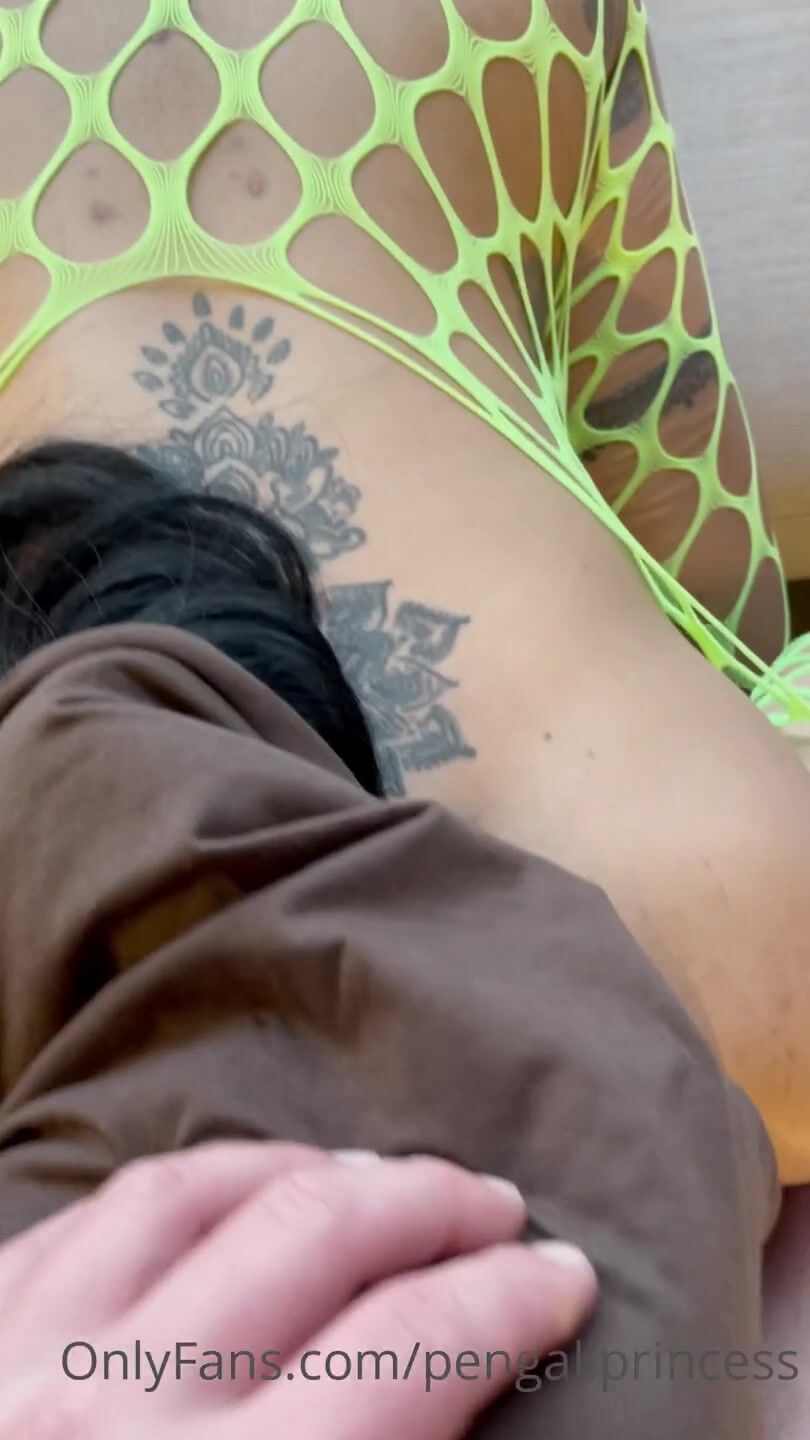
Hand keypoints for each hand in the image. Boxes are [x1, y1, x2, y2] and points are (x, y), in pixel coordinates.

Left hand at [0, 1143, 596, 1437]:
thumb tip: (458, 1425)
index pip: (406, 1355)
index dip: (505, 1303)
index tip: (564, 1277)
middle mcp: (114, 1416)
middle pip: (312, 1238)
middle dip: (429, 1206)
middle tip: (495, 1205)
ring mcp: (18, 1363)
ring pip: (190, 1195)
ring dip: (302, 1169)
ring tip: (375, 1174)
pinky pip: (83, 1220)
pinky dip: (173, 1190)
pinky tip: (222, 1191)